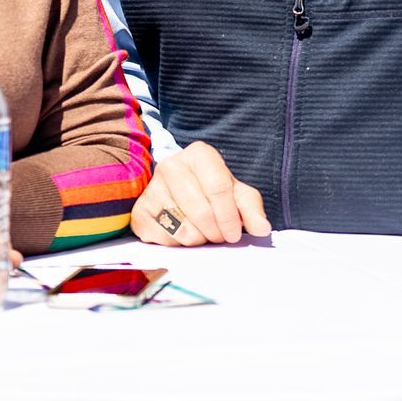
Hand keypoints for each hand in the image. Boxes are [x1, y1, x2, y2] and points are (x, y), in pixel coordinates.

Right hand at [128, 141, 269, 246]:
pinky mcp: (139, 212)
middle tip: (219, 236)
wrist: (176, 190)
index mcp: (199, 154)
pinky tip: (181, 233)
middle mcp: (171, 165)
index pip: (218, 188)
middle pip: (202, 212)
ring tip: (201, 231)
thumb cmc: (210, 191)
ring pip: (184, 230)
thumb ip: (250, 209)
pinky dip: (178, 245)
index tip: (234, 234)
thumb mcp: (235, 193)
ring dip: (198, 240)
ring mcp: (152, 188)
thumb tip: (262, 228)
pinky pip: (165, 240)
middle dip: (216, 232)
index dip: (229, 216)